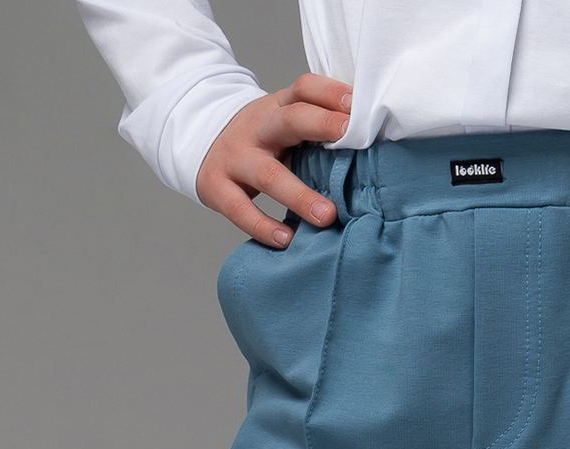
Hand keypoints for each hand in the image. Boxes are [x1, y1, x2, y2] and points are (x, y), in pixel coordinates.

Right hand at [195, 75, 352, 246]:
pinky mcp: (217, 187)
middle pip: (289, 120)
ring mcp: (235, 157)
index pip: (304, 89)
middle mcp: (256, 128)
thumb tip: (369, 144)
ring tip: (327, 216)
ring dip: (299, 196)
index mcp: (277, 107)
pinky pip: (241, 210)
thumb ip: (315, 130)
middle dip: (322, 126)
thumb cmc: (260, 141)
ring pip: (268, 175)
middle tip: (353, 140)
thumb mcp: (282, 124)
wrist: (200, 142)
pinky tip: (287, 240)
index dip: (331, 93)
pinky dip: (263, 226)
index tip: (359, 107)